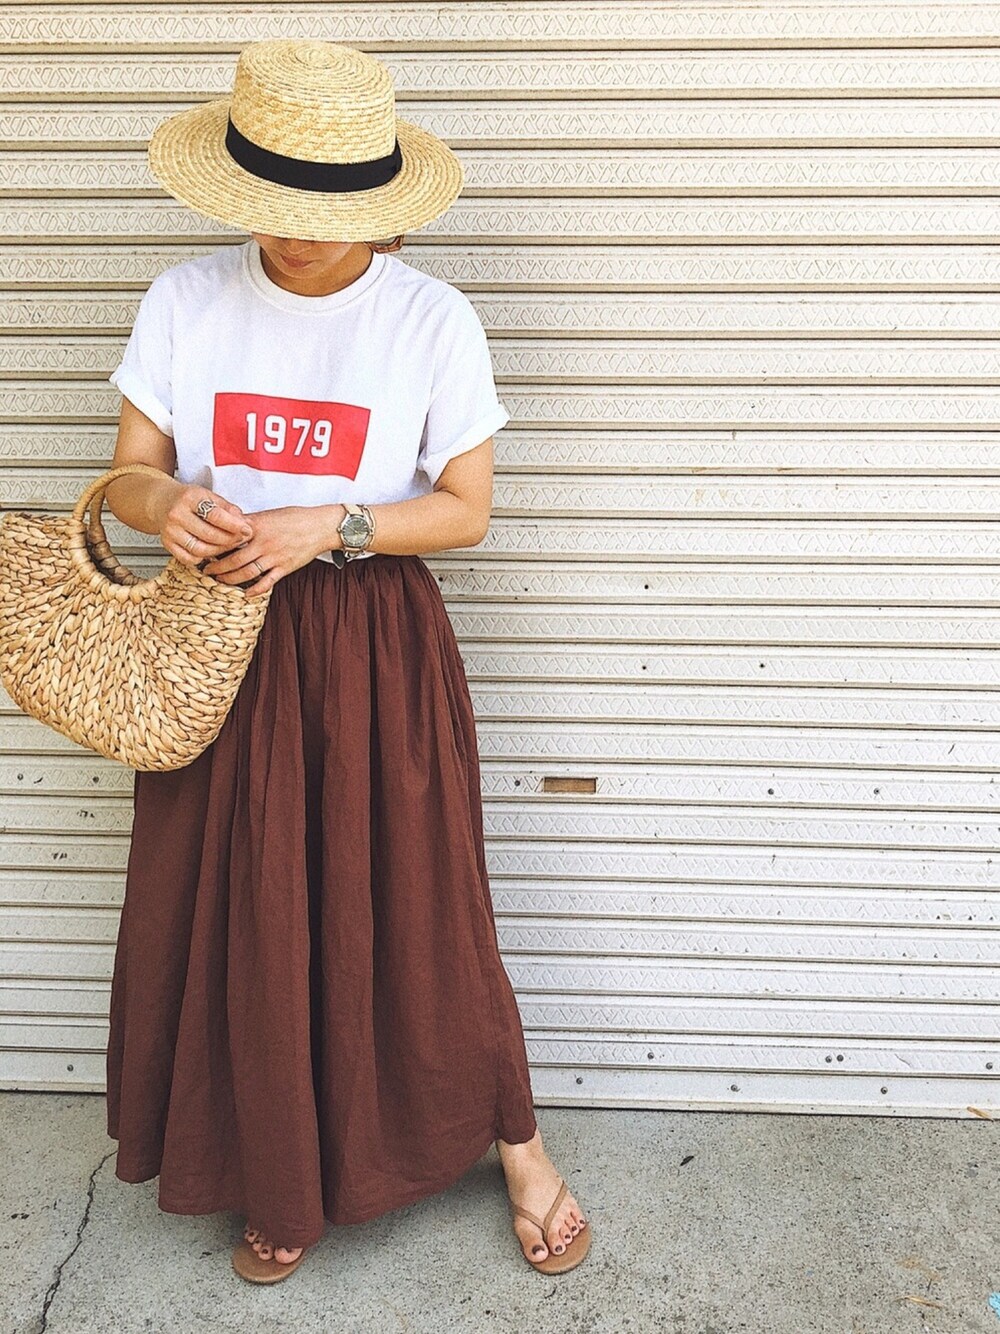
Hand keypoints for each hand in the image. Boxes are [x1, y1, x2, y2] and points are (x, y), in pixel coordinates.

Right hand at [155, 484, 252, 566]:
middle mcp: (177, 515)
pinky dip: (203, 558)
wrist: (161, 501)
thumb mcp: (207, 495)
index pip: (215, 515)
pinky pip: (189, 559)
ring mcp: (170, 531)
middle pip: (209, 535)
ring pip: (200, 549)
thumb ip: (226, 508)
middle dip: (230, 540)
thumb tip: (243, 522)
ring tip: (229, 545)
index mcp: (189, 498)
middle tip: (241, 539)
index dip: (234, 525)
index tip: (247, 530)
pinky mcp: (167, 544)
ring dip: (219, 551)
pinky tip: (211, 551)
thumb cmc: (187, 498)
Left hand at [200, 505, 328, 597]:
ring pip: (246, 573)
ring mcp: (274, 557)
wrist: (320, 527)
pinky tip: (246, 594)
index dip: (214, 546)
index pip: (229, 538)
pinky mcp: (285, 568)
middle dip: (217, 567)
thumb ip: (250, 522)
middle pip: (233, 560)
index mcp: (257, 527)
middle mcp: (263, 543)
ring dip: (230, 579)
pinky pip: (266, 582)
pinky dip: (255, 590)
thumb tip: (231, 526)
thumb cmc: (295, 518)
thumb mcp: (269, 514)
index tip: (203, 550)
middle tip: (206, 571)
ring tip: (220, 581)